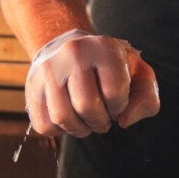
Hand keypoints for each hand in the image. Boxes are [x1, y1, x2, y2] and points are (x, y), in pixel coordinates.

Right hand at [25, 29, 159, 136]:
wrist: (69, 47)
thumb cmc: (111, 67)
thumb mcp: (138, 74)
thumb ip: (146, 99)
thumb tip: (123, 121)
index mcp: (103, 48)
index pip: (114, 91)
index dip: (119, 106)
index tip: (116, 102)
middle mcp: (72, 54)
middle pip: (86, 106)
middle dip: (100, 122)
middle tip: (103, 119)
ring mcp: (47, 70)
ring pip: (62, 117)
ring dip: (80, 129)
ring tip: (87, 122)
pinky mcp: (32, 88)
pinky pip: (45, 125)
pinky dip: (61, 131)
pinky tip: (70, 119)